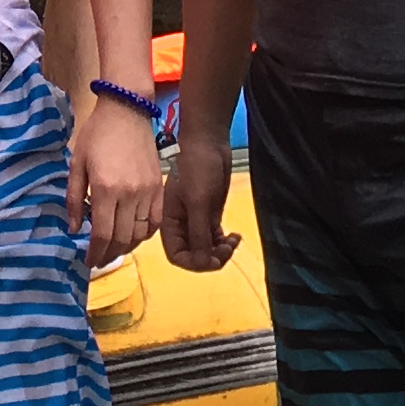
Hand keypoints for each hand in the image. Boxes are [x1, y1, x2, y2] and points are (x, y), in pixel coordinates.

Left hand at [72, 96, 166, 266]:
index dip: (95, 253)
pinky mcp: (160, 188)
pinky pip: (156, 222)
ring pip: (140, 234)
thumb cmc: (97, 134)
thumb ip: (74, 198)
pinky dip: (145, 234)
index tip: (88, 261)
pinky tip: (133, 235)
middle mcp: (130, 195)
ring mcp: (148, 193)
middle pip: (122, 239)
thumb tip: (74, 229)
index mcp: (105, 189)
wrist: (127, 110)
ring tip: (113, 249)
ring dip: (126, 247)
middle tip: (99, 259)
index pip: (103, 234)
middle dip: (109, 255)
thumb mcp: (77, 163)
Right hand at [159, 139, 239, 273]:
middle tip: (227, 249)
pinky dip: (225, 242)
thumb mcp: (197, 203)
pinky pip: (215, 237)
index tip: (213, 259)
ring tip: (233, 241)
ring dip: (221, 251)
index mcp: (169, 222)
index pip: (177, 256)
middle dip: (211, 257)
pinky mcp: (209, 213)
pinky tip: (235, 235)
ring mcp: (196, 219)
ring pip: (206, 248)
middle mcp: (180, 224)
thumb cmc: (197, 169)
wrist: (208, 142)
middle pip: (193, 255)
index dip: (194, 263)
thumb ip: (198, 234)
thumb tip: (203, 262)